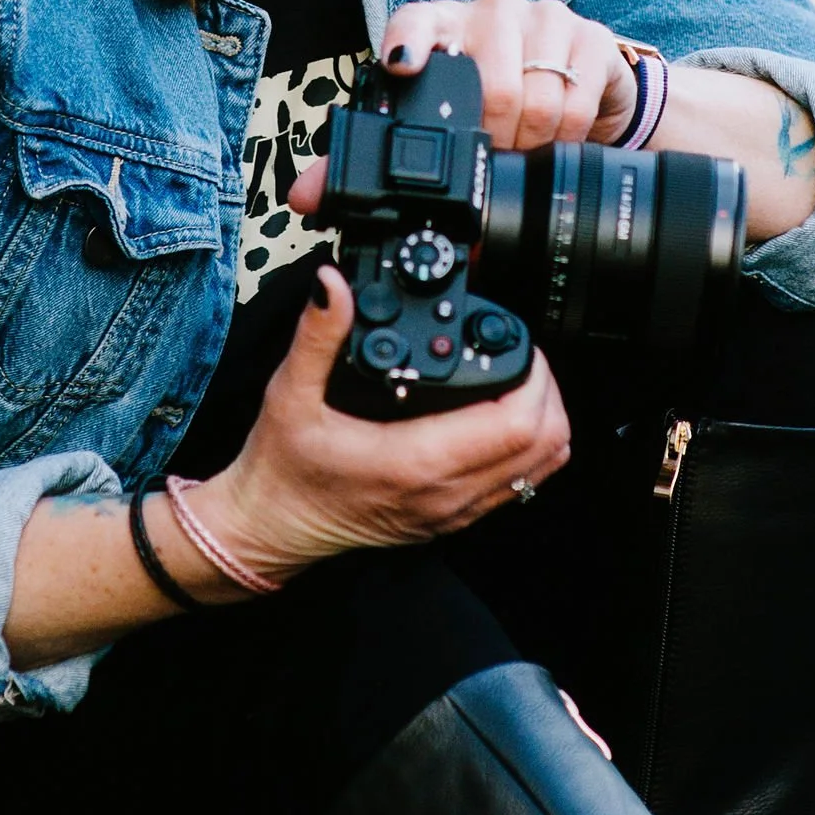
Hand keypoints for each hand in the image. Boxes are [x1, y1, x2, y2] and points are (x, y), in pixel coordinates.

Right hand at [186, 266, 571, 583]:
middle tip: (523, 355)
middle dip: (547, 391)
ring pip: (540, 470)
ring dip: (543, 422)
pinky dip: (527, 449)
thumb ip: (318, 336)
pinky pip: (518, 486)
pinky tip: (499, 419)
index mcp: (416, 461)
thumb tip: (332, 285)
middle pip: (545, 445)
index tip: (518, 343)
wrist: (268, 529)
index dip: (534, 377)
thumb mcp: (290, 393)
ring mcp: (453, 511)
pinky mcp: (451, 519)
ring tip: (518, 382)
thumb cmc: (280, 471)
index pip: (516, 424)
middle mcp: (445, 493)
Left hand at [381, 0, 640, 149]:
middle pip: (494, 90)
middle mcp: (496, 10)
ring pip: (538, 103)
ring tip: (528, 146)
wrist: (576, 73)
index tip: (402, 68)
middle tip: (499, 154)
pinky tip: (559, 135)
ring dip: (534, 142)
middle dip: (497, 139)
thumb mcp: (459, 99)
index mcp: (449, 22)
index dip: (408, 44)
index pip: (416, 22)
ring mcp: (547, 17)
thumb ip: (417, 124)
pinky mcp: (591, 38)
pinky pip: (578, 105)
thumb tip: (349, 180)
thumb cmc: (503, 85)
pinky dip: (567, 136)